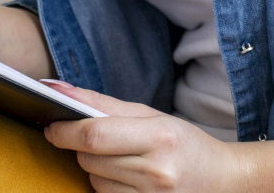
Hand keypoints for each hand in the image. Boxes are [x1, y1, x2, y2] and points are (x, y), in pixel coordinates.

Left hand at [41, 82, 247, 191]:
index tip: (50, 123)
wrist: (223, 183)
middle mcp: (155, 173)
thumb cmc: (185, 144)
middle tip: (93, 138)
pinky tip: (126, 179)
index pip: (95, 135)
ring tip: (121, 160)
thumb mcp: (153, 116)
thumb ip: (105, 105)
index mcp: (159, 137)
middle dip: (80, 146)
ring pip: (94, 181)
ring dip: (95, 167)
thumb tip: (60, 90)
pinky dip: (107, 186)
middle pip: (90, 159)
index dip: (65, 130)